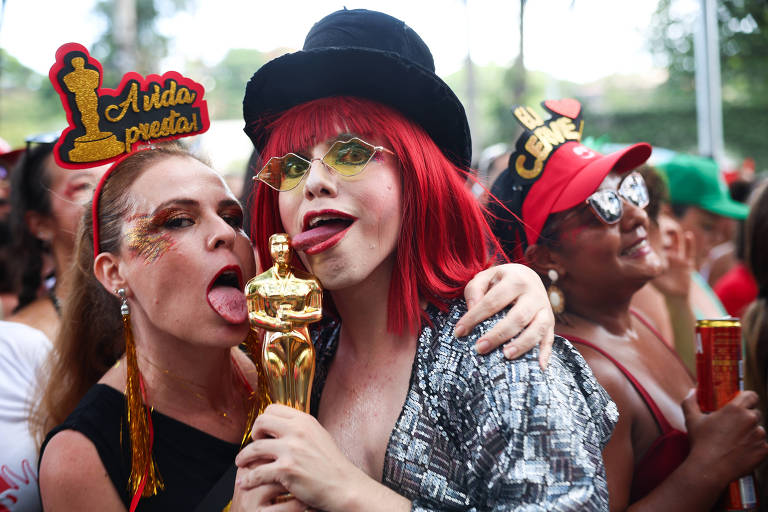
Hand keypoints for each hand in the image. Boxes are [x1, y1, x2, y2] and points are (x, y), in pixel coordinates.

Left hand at [235, 404, 368, 511]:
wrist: (344, 486)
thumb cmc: (332, 465)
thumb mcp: (319, 436)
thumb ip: (300, 429)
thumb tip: (282, 426)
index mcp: (305, 420)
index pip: (273, 409)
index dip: (264, 421)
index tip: (263, 432)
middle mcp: (297, 431)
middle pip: (261, 422)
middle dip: (253, 434)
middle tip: (253, 446)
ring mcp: (291, 449)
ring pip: (254, 448)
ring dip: (244, 457)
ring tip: (241, 464)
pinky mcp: (286, 470)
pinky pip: (257, 473)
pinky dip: (248, 480)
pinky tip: (245, 484)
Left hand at [456, 263, 553, 368]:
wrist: (528, 275)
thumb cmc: (501, 280)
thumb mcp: (486, 276)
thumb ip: (475, 290)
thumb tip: (472, 310)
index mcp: (516, 280)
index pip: (492, 301)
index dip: (474, 317)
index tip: (459, 332)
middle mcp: (534, 294)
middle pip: (517, 317)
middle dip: (498, 335)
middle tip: (479, 348)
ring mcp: (545, 308)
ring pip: (538, 328)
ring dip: (522, 344)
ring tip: (506, 355)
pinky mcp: (551, 321)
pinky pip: (550, 338)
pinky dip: (546, 353)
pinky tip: (539, 366)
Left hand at [652, 218, 694, 297]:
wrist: (676, 295)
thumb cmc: (662, 287)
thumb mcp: (652, 278)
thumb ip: (645, 272)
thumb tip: (633, 268)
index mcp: (658, 259)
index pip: (653, 245)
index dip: (649, 237)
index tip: (644, 228)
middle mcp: (667, 256)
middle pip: (665, 241)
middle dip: (662, 233)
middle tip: (657, 222)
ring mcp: (678, 258)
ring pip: (677, 243)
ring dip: (675, 236)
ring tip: (672, 227)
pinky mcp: (687, 262)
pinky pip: (689, 251)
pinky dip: (689, 243)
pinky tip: (688, 235)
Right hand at [684, 389, 767, 484]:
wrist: (710, 468)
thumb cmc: (701, 443)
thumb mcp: (692, 419)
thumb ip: (691, 402)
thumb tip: (692, 391)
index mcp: (735, 409)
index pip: (752, 396)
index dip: (748, 399)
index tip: (743, 405)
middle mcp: (750, 419)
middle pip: (756, 413)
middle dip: (747, 419)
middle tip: (733, 428)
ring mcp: (759, 435)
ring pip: (759, 430)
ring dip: (751, 434)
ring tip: (735, 443)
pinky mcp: (764, 450)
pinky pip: (762, 445)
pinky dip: (754, 448)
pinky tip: (740, 452)